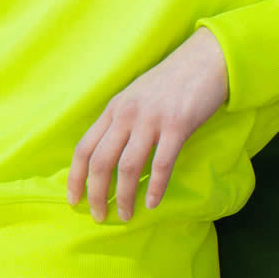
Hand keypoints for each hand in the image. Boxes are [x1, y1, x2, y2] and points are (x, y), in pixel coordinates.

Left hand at [67, 27, 228, 222]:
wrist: (205, 60)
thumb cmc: (171, 82)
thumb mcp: (136, 98)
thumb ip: (121, 122)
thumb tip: (109, 157)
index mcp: (114, 109)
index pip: (84, 147)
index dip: (76, 177)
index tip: (73, 200)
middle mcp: (127, 114)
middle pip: (101, 161)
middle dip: (96, 194)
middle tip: (99, 217)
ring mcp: (152, 119)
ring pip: (128, 167)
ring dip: (124, 197)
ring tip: (126, 215)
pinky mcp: (178, 124)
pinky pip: (162, 163)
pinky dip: (156, 186)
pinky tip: (153, 202)